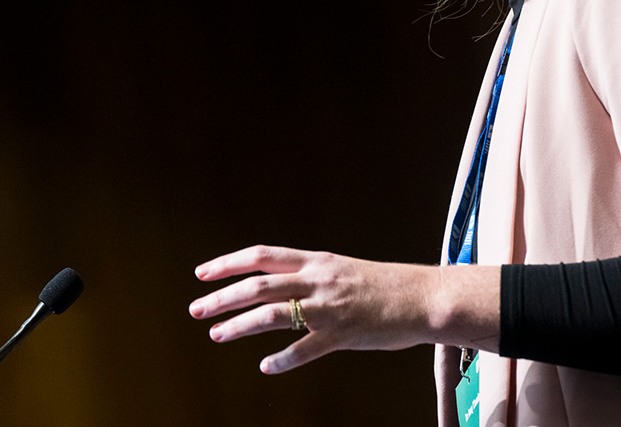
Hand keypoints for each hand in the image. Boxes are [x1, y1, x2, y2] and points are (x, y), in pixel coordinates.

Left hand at [189, 245, 495, 373]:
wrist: (424, 297)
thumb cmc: (384, 285)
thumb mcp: (341, 269)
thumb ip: (310, 275)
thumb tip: (277, 282)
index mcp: (316, 260)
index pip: (261, 255)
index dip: (228, 263)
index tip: (202, 273)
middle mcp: (317, 280)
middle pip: (257, 284)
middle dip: (222, 297)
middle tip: (196, 309)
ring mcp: (328, 308)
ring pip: (272, 314)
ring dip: (239, 325)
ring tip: (216, 335)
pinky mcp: (342, 335)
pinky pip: (304, 350)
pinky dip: (282, 359)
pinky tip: (266, 366)